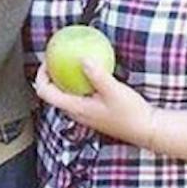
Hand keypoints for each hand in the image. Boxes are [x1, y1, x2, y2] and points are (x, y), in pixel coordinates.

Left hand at [33, 59, 156, 148]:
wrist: (146, 129)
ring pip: (65, 94)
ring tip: (70, 62)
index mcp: (75, 108)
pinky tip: (89, 71)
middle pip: (51, 93)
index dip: (40, 75)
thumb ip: (97, 75)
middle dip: (50, 75)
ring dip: (63, 79)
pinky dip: (77, 83)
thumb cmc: (131, 114)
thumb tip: (83, 59)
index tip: (47, 61)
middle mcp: (76, 113)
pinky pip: (78, 95)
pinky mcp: (93, 112)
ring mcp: (84, 114)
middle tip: (57, 58)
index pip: (45, 92)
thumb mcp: (114, 91)